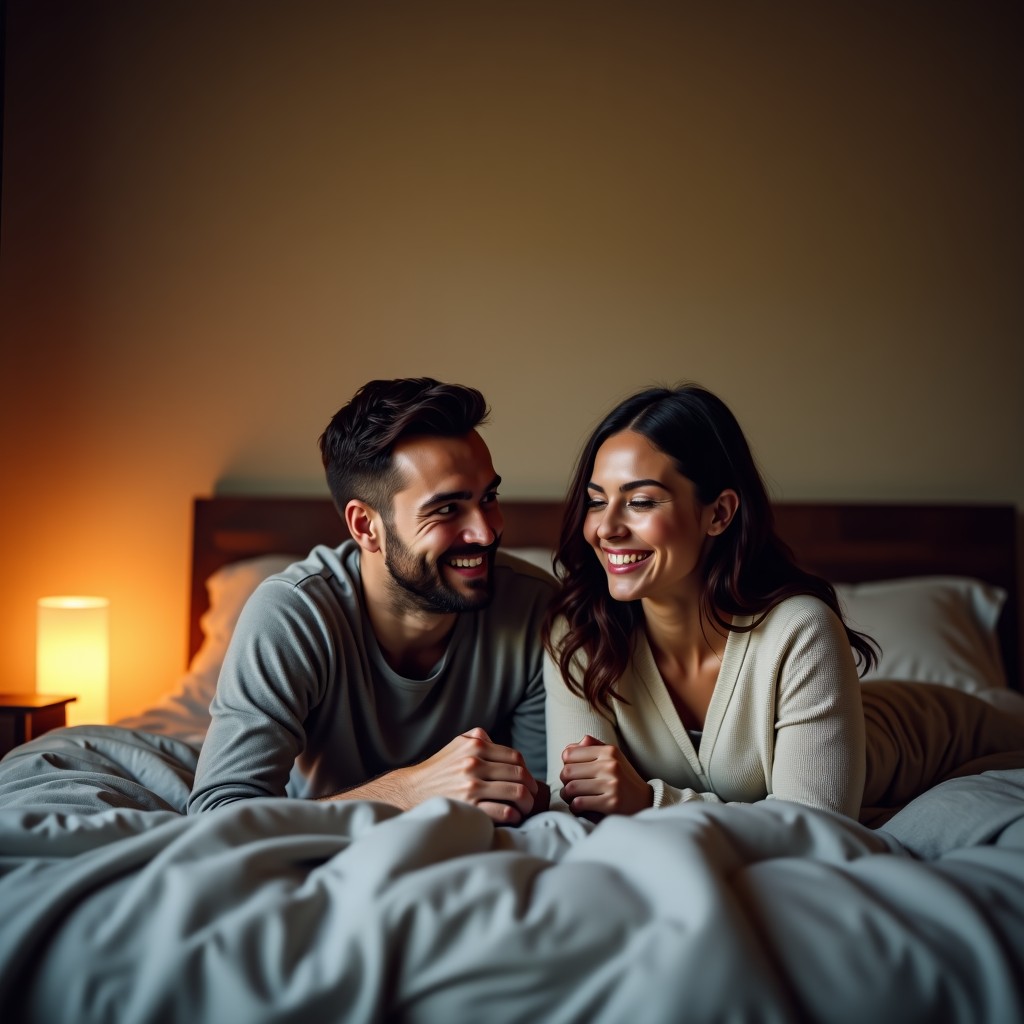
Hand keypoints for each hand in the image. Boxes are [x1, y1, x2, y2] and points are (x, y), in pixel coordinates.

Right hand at [395, 727, 539, 824]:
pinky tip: (512, 818)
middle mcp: (474, 763)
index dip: (527, 771)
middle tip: (533, 797)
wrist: (411, 791)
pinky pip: (504, 812)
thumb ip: (480, 739)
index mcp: (475, 746)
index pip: (515, 757)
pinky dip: (514, 816)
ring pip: (517, 793)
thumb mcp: (457, 744)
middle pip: (520, 775)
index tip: (529, 782)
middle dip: (532, 788)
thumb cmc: (438, 769)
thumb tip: (503, 746)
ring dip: (527, 804)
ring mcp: (472, 786)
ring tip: (525, 809)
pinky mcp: (470, 807)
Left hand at [559, 734, 652, 818]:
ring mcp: (612, 784)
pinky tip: (579, 807)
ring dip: (567, 796)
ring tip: (572, 798)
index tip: (571, 772)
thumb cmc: (623, 778)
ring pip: (571, 788)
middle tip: (569, 787)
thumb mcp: (612, 757)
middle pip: (568, 772)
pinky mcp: (611, 803)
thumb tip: (568, 748)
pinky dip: (574, 807)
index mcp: (609, 751)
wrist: (646, 801)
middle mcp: (611, 765)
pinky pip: (579, 803)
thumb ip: (591, 747)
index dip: (565, 764)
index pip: (569, 754)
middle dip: (564, 781)